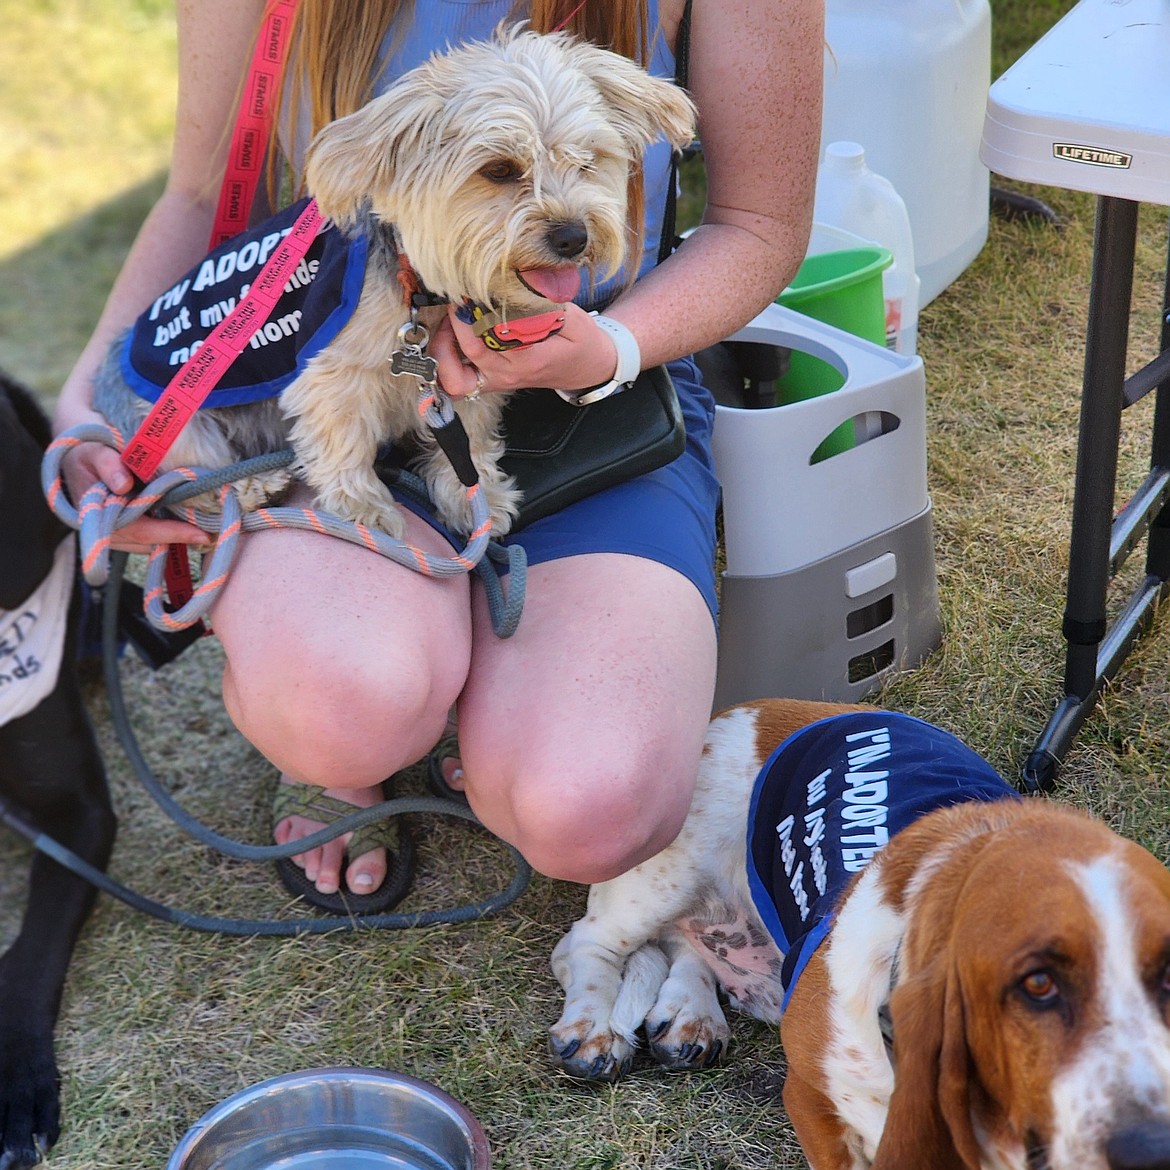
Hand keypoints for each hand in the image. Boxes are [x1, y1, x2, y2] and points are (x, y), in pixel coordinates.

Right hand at [55, 406, 210, 552]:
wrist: (78, 453)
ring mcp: (111, 532)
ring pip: (147, 544)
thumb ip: (107, 464)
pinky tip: (185, 526)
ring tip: (203, 531)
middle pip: (147, 542)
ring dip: (173, 539)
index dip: (169, 533)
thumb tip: (123, 486)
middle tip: (210, 536)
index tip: (200, 534)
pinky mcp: (120, 530)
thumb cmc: (87, 449)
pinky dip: (165, 534)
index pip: (138, 530)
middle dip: (179, 539)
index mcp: (94, 512)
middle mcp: (102, 529)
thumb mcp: (94, 449)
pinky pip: (145, 539)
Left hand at [430, 303, 619, 398]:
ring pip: (453, 380)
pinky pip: (458, 383)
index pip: (484, 342)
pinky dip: (447, 364)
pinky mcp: (491, 381)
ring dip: (442, 352)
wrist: (589, 367)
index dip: (467, 317)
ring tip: (450, 325)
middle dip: (450, 328)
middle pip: (463, 358)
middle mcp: (507, 375)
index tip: (465, 293)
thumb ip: (546, 303)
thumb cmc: (581, 342)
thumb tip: (520, 279)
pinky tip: (451, 339)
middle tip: (456, 304)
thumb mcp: (574, 319)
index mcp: (527, 360)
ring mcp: (497, 381)